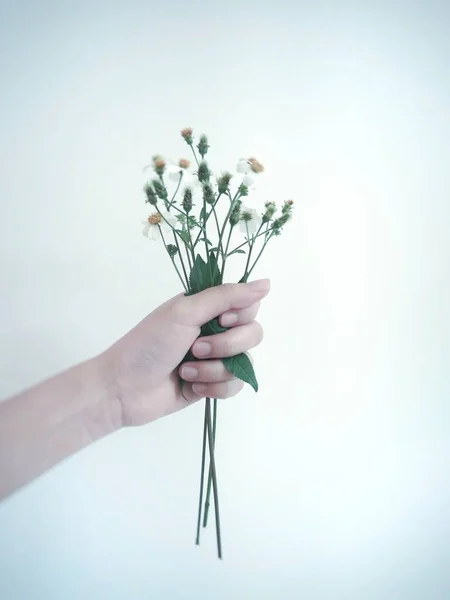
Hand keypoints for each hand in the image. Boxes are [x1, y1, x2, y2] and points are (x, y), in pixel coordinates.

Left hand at [100, 279, 269, 426]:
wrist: (123, 389)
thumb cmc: (149, 344)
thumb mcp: (185, 312)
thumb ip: (226, 296)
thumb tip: (266, 283)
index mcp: (207, 308)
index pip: (248, 305)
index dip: (240, 315)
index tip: (221, 320)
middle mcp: (215, 330)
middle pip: (252, 334)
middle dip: (226, 346)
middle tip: (196, 349)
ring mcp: (215, 359)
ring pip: (244, 363)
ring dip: (215, 370)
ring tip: (186, 371)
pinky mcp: (212, 384)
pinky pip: (235, 386)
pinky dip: (214, 387)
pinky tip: (192, 386)